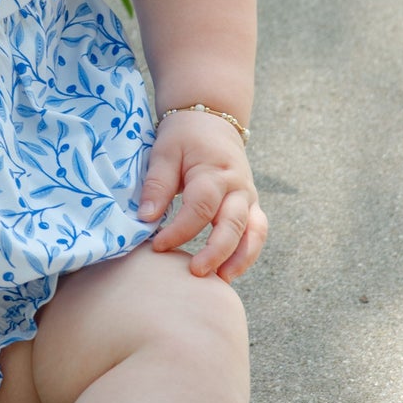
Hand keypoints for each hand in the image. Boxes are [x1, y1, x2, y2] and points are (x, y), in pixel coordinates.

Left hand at [136, 110, 265, 280]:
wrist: (212, 120)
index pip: (200, 208)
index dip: (180, 230)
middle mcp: (237, 187)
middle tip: (194, 272)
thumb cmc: (184, 137)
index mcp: (214, 172)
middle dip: (215, 252)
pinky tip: (229, 272)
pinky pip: (257, 232)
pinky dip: (248, 254)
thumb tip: (146, 218)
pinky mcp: (252, 206)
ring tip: (220, 281)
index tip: (157, 246)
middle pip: (232, 225)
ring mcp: (249, 198)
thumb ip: (157, 184)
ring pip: (253, 233)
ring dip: (240, 259)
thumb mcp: (164, 152)